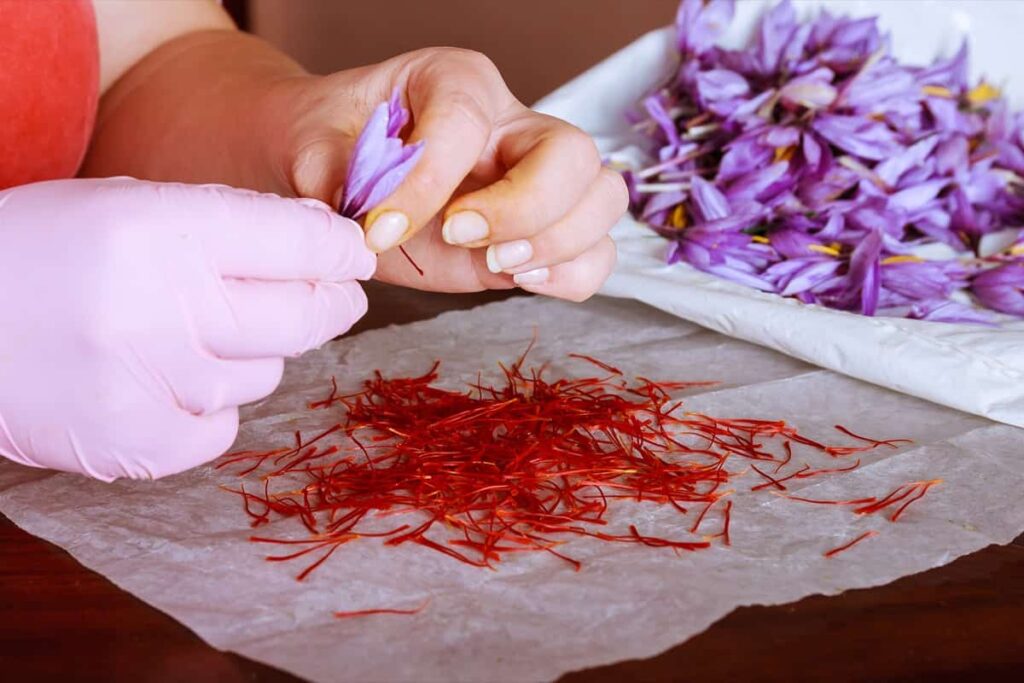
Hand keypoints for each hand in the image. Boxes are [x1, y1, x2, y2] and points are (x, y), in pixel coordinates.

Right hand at [0, 178, 373, 480]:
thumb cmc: (40, 254)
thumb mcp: (126, 207)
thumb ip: (228, 224)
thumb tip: (326, 242)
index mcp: (161, 228)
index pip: (299, 242)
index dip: (342, 250)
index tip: (357, 256)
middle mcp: (162, 304)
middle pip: (302, 315)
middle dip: (331, 302)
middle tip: (334, 295)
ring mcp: (149, 380)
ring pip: (264, 373)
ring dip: (251, 353)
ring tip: (194, 333)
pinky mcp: (133, 441)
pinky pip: (220, 427)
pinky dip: (211, 407)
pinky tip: (170, 380)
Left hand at [275, 48, 626, 299]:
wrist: (337, 167)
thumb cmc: (331, 147)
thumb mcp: (314, 149)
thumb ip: (337, 179)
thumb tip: (371, 222)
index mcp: (455, 81)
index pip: (467, 122)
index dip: (429, 180)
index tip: (380, 230)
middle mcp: (511, 125)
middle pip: (572, 152)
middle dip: (525, 207)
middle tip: (459, 237)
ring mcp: (535, 180)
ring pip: (602, 199)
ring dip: (558, 243)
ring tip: (498, 264)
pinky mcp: (539, 233)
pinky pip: (594, 253)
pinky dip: (571, 275)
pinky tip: (520, 279)